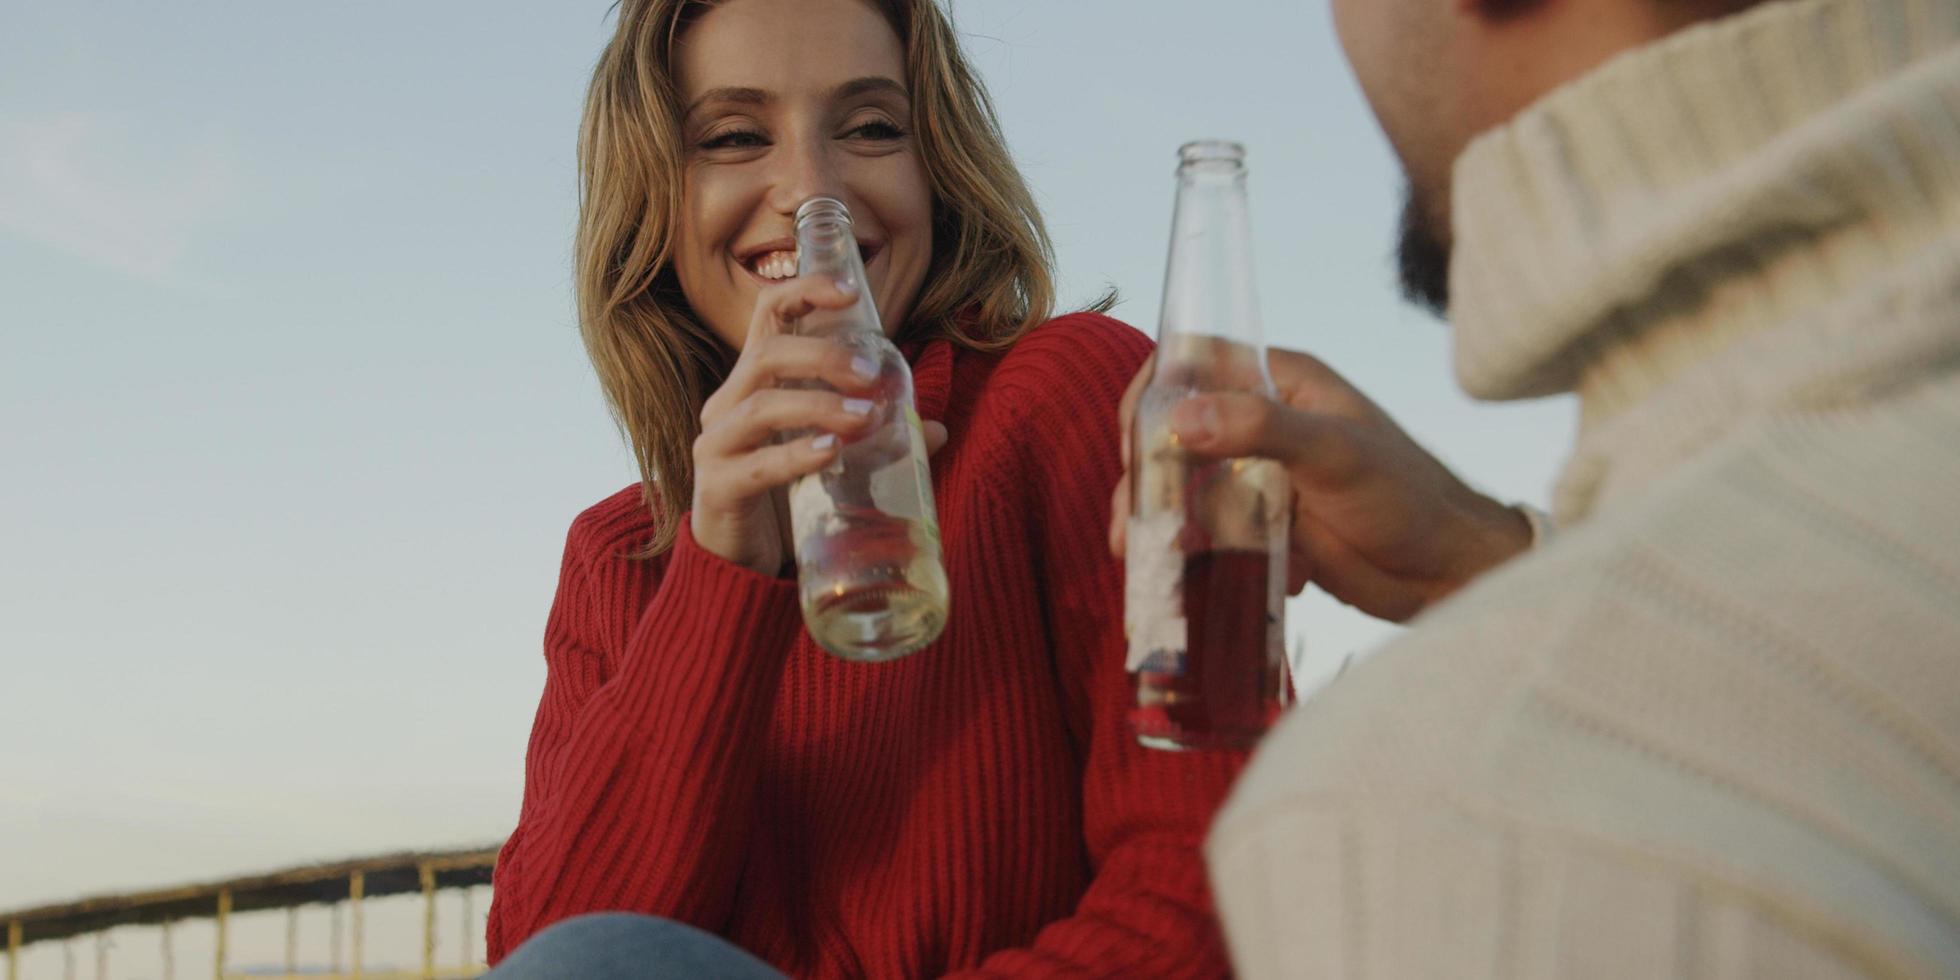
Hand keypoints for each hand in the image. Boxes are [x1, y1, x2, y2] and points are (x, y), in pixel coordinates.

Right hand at [692, 278, 873, 574]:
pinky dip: (795, 455)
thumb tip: (935, 429)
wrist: (737, 565)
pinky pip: (756, 465)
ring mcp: (717, 446)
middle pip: (767, 354)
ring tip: (864, 417)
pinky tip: (829, 453)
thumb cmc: (784, 497)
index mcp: (754, 383)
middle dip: (823, 357)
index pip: (769, 315)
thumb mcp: (829, 456)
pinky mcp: (718, 488)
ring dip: (818, 406)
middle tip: (872, 375)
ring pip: (761, 406)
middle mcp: (728, 405)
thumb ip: (875, 438)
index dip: (804, 291)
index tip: (848, 292)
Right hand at [1110, 347, 1529, 622]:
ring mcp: (1265, 477)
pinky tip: (1216, 580)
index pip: (1194, 364)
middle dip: (1147, 478)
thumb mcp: (1335, 455)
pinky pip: (1215, 534)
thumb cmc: (1408, 498)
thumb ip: (1261, 429)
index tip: (1133, 441)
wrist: (1452, 573)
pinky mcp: (1269, 527)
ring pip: (1189, 489)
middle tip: (1130, 528)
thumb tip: (1180, 419)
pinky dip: (1204, 557)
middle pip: (1178, 434)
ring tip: (1151, 561)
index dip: (1154, 394)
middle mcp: (1267, 423)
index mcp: (1283, 383)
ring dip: (1165, 524)